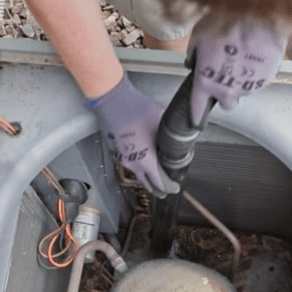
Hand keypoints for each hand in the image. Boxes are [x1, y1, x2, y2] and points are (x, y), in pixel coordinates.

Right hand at [85, 74, 179, 197]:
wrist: (112, 101)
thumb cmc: (136, 109)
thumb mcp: (161, 121)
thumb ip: (170, 135)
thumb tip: (179, 138)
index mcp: (147, 159)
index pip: (160, 182)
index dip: (169, 187)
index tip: (175, 188)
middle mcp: (133, 163)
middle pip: (148, 183)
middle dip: (158, 189)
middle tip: (166, 191)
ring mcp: (122, 158)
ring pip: (137, 174)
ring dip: (147, 177)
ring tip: (155, 176)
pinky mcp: (116, 151)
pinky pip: (129, 164)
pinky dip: (138, 167)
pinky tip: (143, 161)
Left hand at [188, 13, 289, 125]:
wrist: (257, 17)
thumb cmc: (227, 23)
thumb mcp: (199, 35)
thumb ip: (193, 54)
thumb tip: (192, 60)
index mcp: (205, 82)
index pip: (197, 107)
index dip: (196, 115)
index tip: (197, 120)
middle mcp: (226, 90)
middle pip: (226, 105)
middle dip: (226, 95)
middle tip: (227, 76)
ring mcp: (246, 88)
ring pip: (243, 92)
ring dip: (242, 80)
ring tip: (243, 57)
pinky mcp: (264, 82)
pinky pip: (258, 82)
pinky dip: (256, 73)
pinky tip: (254, 56)